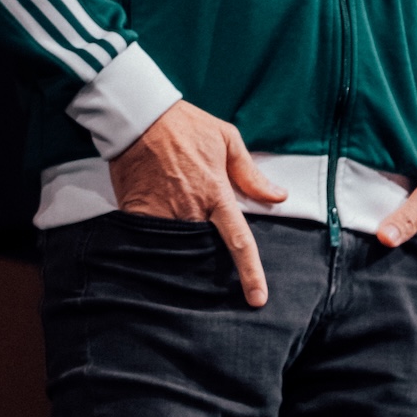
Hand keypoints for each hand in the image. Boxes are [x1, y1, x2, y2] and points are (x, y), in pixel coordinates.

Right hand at [109, 99, 285, 306]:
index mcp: (217, 193)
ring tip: (183, 241)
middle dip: (211, 261)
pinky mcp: (138, 214)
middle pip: (207, 249)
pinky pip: (151, 239)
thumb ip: (251, 173)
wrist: (140, 117)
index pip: (239, 240)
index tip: (257, 299)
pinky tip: (158, 238)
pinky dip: (158, 242)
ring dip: (186, 250)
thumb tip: (278, 196)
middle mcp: (192, 209)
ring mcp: (163, 214)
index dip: (251, 272)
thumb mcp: (226, 139)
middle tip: (214, 268)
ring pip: (180, 247)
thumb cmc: (187, 125)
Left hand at [376, 163, 416, 263]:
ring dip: (405, 245)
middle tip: (368, 242)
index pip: (405, 269)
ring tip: (383, 234)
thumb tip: (383, 239)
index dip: (386, 260)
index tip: (365, 253)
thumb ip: (408, 218)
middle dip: (394, 254)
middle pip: (412, 263)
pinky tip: (405, 228)